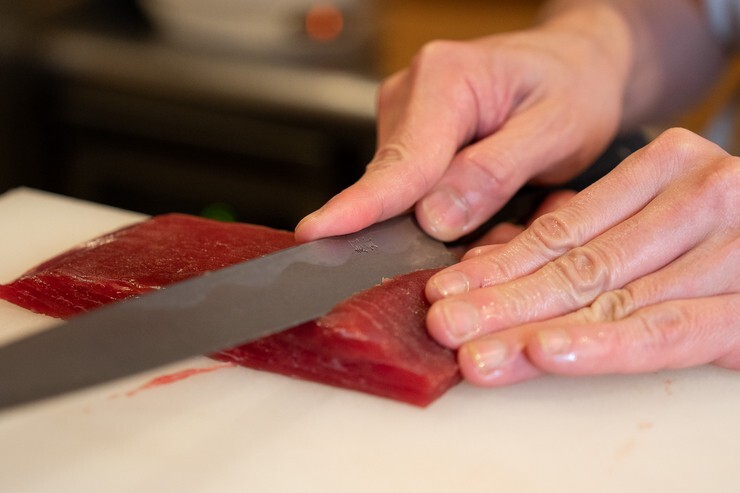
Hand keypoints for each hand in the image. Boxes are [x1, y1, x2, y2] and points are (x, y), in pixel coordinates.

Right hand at [295, 6, 631, 241]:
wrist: (571, 66)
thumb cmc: (571, 88)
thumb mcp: (557, 129)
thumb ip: (495, 172)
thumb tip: (434, 219)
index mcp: (446, 78)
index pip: (402, 160)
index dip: (361, 205)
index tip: (318, 233)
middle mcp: (410, 95)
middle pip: (395, 185)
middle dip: (428, 229)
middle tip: (503, 228)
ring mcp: (402, 120)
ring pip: (402, 196)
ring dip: (443, 221)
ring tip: (507, 202)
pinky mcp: (406, 141)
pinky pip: (411, 194)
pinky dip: (443, 210)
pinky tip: (482, 197)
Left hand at [424, 128, 739, 385]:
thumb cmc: (720, 234)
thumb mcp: (652, 218)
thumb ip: (588, 235)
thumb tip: (496, 261)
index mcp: (663, 169)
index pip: (561, 229)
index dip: (497, 265)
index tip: (445, 290)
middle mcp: (697, 197)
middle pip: (578, 265)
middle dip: (502, 301)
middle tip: (445, 326)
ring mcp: (729, 245)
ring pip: (612, 298)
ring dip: (535, 329)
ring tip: (478, 353)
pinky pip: (668, 330)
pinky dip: (606, 343)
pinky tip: (550, 351)